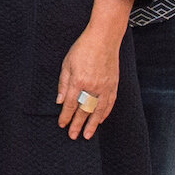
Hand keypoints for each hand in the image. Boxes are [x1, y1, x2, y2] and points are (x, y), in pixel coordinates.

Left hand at [56, 0, 134, 139]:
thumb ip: (63, 83)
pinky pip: (109, 103)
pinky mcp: (113, 84)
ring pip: (98, 110)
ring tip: (88, 135)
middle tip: (73, 136)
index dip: (66, 116)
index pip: (71, 104)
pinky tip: (99, 120)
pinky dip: (104, 113)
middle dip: (77, 124)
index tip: (62, 124)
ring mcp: (105, 86)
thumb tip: (60, 101)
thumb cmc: (83, 48)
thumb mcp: (67, 63)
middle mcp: (92, 86)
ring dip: (92, 124)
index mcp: (78, 80)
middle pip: (84, 110)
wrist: (104, 38)